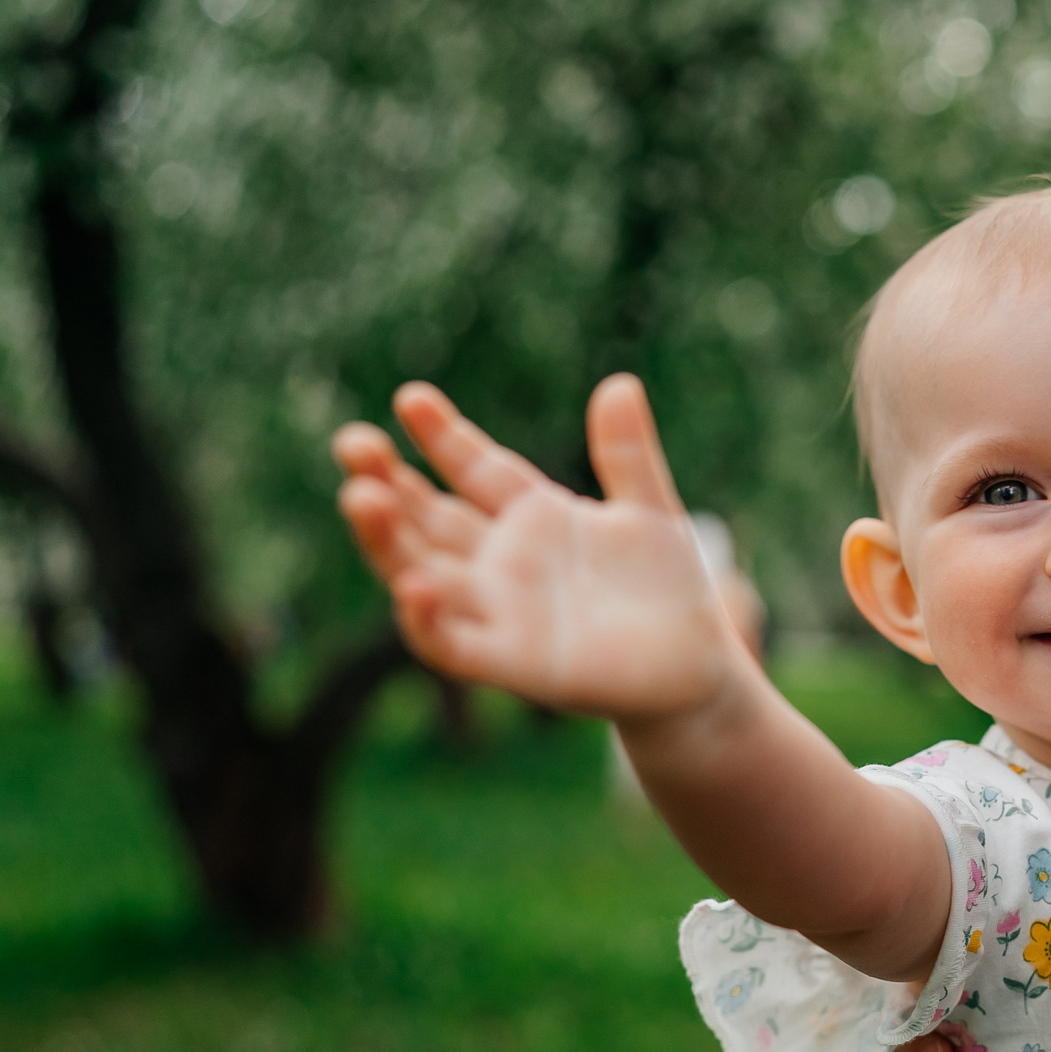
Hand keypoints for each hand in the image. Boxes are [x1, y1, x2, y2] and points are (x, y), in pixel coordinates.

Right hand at [333, 375, 738, 721]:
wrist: (698, 668)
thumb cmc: (668, 590)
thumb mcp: (649, 510)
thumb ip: (628, 454)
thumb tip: (622, 383)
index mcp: (531, 518)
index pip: (473, 469)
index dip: (442, 436)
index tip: (411, 398)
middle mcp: (501, 564)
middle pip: (428, 518)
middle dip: (386, 483)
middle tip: (352, 443)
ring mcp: (500, 613)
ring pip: (421, 573)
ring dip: (387, 541)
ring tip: (362, 496)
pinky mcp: (510, 662)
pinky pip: (451, 644)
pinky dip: (426, 619)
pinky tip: (411, 585)